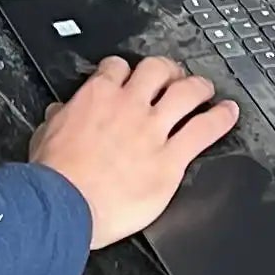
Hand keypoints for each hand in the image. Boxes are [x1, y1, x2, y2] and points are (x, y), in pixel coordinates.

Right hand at [29, 55, 237, 247]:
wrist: (65, 207)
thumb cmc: (53, 178)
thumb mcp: (45, 136)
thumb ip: (59, 119)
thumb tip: (59, 113)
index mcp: (97, 97)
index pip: (118, 67)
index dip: (127, 69)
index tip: (130, 76)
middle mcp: (129, 106)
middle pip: (158, 70)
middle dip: (169, 70)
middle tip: (174, 77)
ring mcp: (153, 130)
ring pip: (187, 93)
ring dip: (200, 87)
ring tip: (207, 89)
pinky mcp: (170, 159)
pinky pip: (204, 131)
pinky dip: (220, 119)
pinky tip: (229, 114)